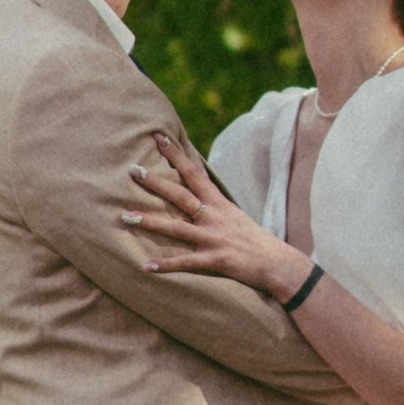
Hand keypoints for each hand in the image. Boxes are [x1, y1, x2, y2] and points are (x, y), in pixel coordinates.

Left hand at [120, 130, 304, 298]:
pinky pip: (185, 263)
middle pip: (180, 195)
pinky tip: (145, 267)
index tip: (158, 137)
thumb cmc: (253, 240)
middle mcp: (214, 216)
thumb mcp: (233, 215)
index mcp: (219, 203)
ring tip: (126, 216)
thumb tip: (193, 190)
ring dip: (150, 222)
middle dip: (155, 183)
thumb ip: (212, 204)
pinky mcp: (216, 260)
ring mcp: (214, 238)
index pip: (195, 173)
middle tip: (132, 170)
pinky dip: (165, 265)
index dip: (176, 155)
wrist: (278, 263)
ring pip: (176, 227)